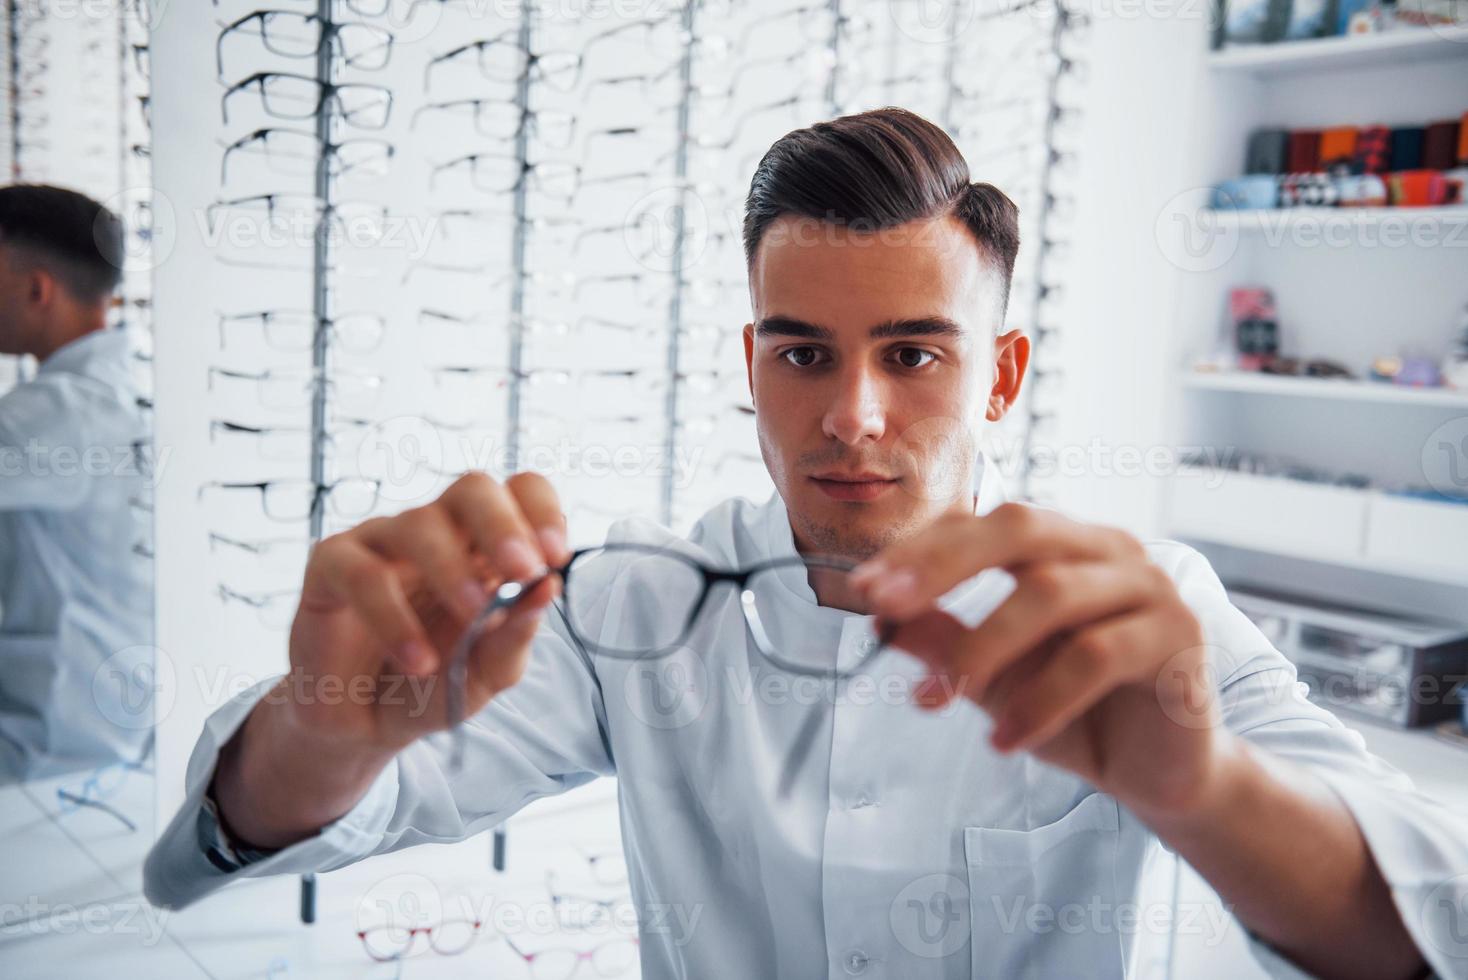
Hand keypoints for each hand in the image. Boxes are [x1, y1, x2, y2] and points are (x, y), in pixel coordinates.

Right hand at [285, 470, 568, 753]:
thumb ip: (516, 632)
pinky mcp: (330, 567)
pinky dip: (394, 619)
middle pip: (472, 488)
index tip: (555, 557)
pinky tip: (418, 662)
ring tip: (471, 618)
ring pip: (418, 524)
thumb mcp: (487, 671)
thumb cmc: (432, 687)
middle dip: (503, 524)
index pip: (519, 492)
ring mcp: (382, 543)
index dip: (541, 512)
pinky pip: (362, 574)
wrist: (364, 727)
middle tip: (523, 570)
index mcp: (485, 546)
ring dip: (453, 571)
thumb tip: (550, 586)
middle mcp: (437, 532)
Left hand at [851, 503, 1222, 815]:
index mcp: (1062, 544)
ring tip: (936, 699)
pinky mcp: (1180, 636)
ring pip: (1051, 593)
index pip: (981, 524)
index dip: (920, 551)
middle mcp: (1107, 550)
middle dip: (942, 565)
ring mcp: (1150, 586)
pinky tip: (1004, 742)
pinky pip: (1096, 656)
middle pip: (1019, 529)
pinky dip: (1040, 700)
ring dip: (981, 647)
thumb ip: (944, 640)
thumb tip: (879, 617)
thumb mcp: (993, 679)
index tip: (863, 589)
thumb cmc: (1075, 714)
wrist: (1158, 775)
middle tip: (884, 606)